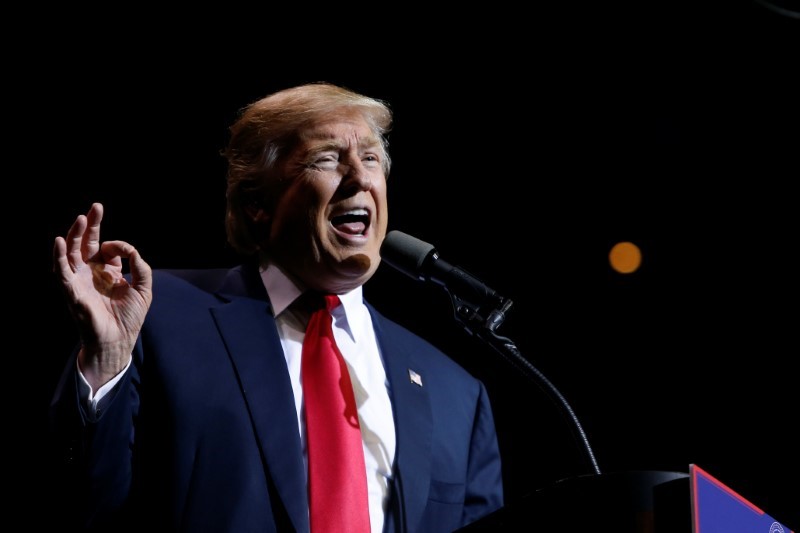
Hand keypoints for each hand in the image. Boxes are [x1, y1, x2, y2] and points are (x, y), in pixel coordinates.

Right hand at [53, 203, 152, 389]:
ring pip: (71, 254)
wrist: (119, 341)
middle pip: (85, 244)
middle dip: (89, 226)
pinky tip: (59, 242)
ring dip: (74, 236)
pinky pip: (62, 272)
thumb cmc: (129, 317)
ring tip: (79, 219)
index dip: (116, 244)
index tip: (126, 251)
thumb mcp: (143, 288)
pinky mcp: (72, 292)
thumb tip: (131, 251)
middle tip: (94, 208)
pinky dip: (59, 257)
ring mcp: (79, 281)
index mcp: (106, 272)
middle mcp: (90, 273)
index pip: (106, 248)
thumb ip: (140, 267)